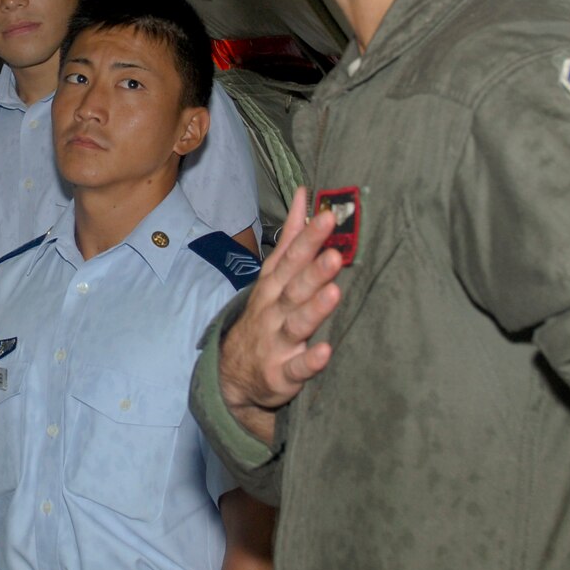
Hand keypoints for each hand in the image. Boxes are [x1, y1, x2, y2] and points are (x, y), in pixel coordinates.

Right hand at [215, 187, 342, 440]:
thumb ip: (292, 236)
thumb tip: (304, 195)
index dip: (308, 238)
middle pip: (293, 288)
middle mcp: (273, 310)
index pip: (290, 257)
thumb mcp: (273, 275)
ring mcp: (277, 342)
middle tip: (334, 255)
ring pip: (296, 324)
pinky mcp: (283, 373)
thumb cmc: (265, 316)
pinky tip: (325, 351)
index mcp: (273, 286)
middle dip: (313, 271)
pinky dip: (309, 361)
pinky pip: (297, 368)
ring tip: (334, 293)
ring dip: (314, 309)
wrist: (234, 374)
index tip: (328, 217)